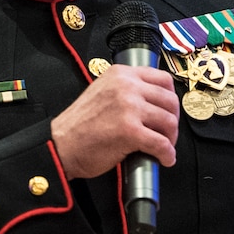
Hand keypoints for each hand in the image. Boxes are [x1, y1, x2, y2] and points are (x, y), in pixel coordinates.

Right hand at [49, 67, 178, 179]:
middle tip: (167, 133)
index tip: (169, 111)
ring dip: (170, 138)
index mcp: (120, 74)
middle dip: (173, 121)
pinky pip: (161, 143)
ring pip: (168, 122)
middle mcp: (126, 86)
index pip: (163, 79)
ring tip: (164, 147)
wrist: (61, 145)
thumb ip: (125, 90)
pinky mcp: (130, 131)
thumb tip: (153, 101)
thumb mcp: (102, 92)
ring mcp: (129, 108)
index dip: (171, 98)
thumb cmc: (78, 125)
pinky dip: (167, 154)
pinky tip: (164, 159)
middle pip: (169, 101)